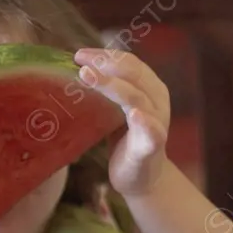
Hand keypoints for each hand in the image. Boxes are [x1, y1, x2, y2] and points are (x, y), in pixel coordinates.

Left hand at [74, 49, 169, 196]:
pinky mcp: (152, 147)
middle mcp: (157, 100)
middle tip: (79, 61)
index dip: (105, 54)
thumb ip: (106, 91)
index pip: (129, 62)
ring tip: (88, 75)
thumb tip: (75, 70)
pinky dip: (144, 122)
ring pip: (136, 98)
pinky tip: (135, 115)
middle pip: (133, 74)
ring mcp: (156, 123)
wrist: (141, 178)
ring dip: (112, 85)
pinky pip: (152, 132)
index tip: (79, 54)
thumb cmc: (125, 139)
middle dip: (105, 64)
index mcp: (149, 88)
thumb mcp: (115, 110)